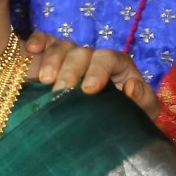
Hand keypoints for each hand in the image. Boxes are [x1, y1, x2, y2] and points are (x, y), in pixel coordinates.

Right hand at [23, 32, 160, 116]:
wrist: (102, 135)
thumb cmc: (123, 119)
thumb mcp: (141, 113)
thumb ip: (143, 100)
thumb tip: (132, 87)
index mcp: (116, 66)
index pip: (108, 58)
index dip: (98, 70)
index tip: (88, 90)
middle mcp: (92, 58)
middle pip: (81, 53)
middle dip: (71, 70)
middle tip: (61, 91)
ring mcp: (70, 57)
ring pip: (61, 47)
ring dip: (51, 60)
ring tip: (44, 80)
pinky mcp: (50, 60)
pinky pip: (45, 42)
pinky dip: (39, 41)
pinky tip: (32, 49)